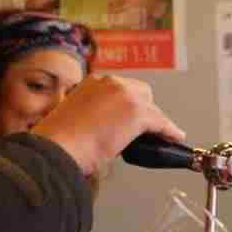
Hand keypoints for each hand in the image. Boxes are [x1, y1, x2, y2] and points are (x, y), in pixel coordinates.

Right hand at [32, 75, 185, 175]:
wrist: (57, 149)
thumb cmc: (58, 142)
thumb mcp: (74, 120)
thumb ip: (92, 116)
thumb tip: (108, 129)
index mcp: (91, 82)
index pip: (120, 90)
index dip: (129, 105)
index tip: (131, 118)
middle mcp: (109, 83)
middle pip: (141, 93)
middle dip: (145, 110)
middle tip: (144, 129)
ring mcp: (124, 95)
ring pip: (151, 108)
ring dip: (156, 122)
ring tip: (159, 136)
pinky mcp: (137, 112)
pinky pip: (161, 123)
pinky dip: (169, 131)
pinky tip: (174, 138)